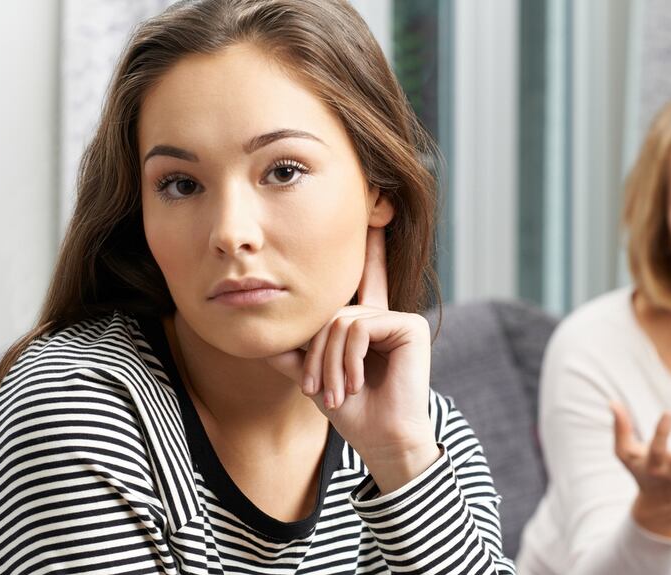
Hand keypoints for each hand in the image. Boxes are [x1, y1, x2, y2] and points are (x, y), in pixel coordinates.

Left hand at [267, 227, 439, 493]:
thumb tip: (260, 335)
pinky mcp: (410, 325)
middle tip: (319, 390)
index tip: (377, 210)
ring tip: (335, 392)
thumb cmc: (352, 412)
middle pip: (331, 312)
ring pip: (342, 320)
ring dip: (329, 362)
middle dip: (318, 354)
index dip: (371, 245)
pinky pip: (360, 326)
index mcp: (367, 322)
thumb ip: (292, 352)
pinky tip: (355, 381)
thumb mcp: (313, 376)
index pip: (366, 276)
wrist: (380, 438)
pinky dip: (348, 358)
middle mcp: (384, 314)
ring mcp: (400, 317)